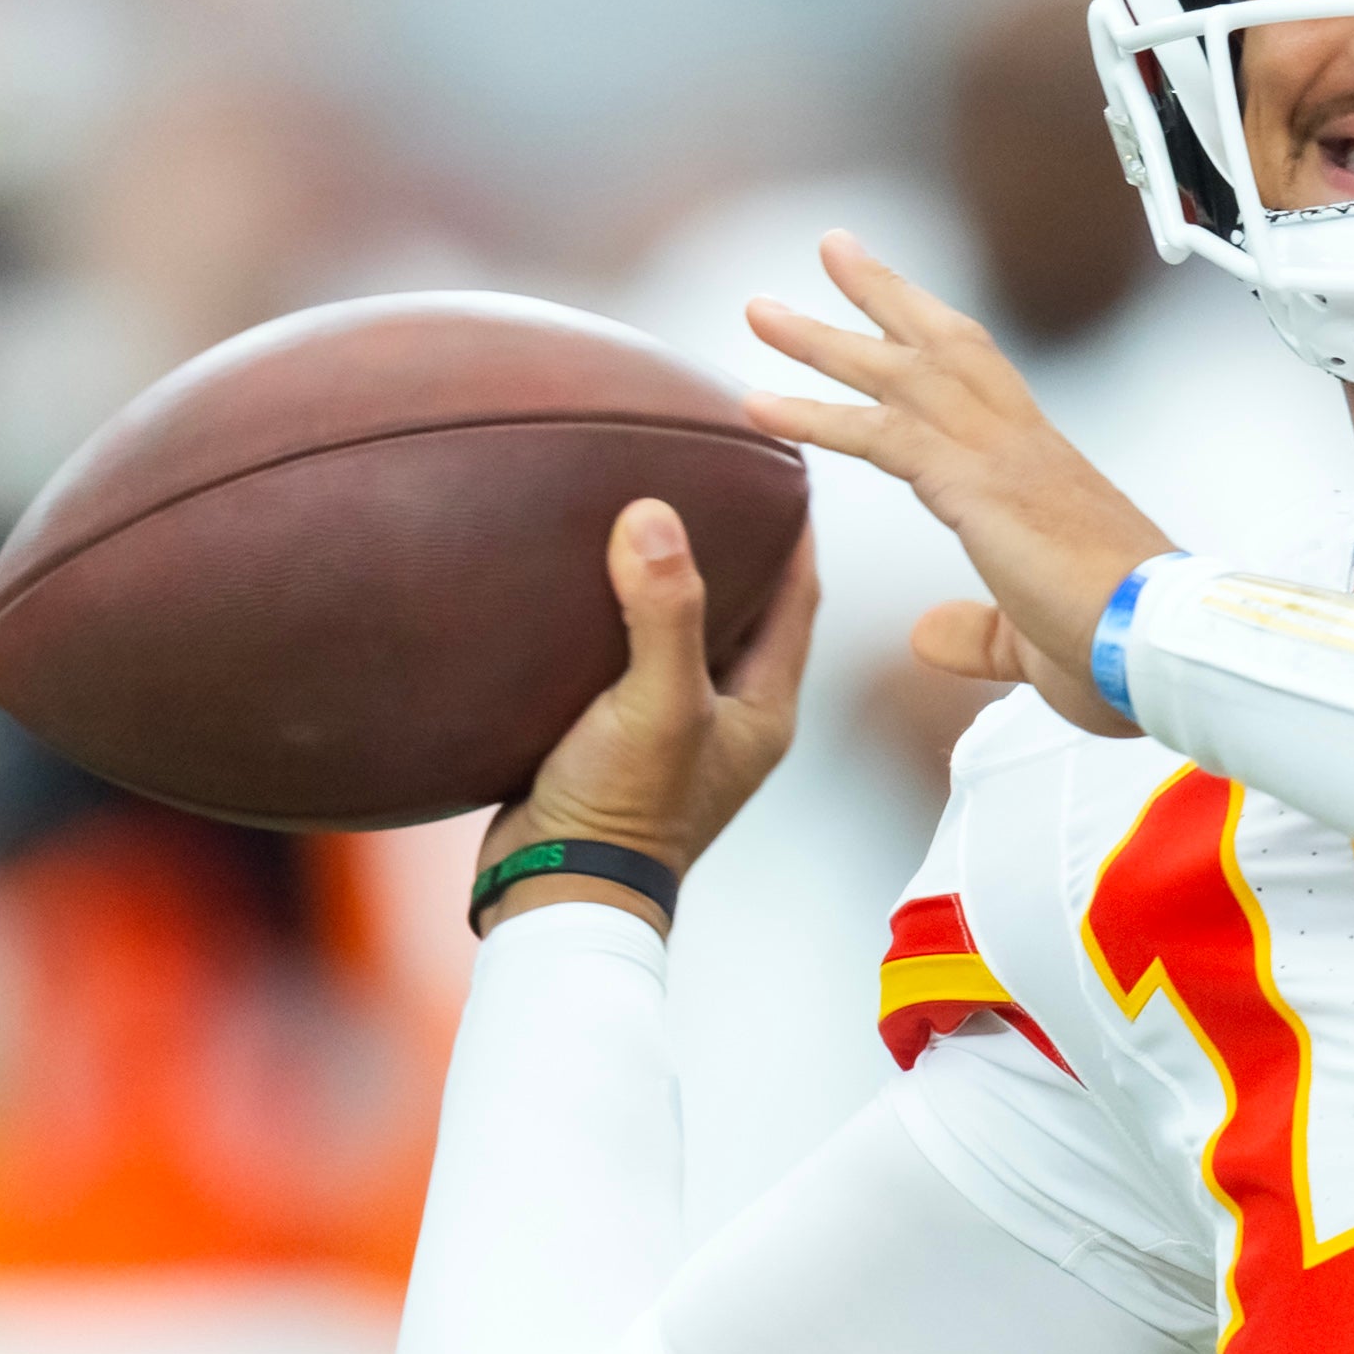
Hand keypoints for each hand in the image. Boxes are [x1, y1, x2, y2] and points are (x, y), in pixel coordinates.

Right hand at [475, 502, 820, 929]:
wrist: (553, 890)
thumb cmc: (623, 812)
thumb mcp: (655, 704)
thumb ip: (664, 613)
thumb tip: (655, 516)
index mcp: (763, 707)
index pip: (799, 594)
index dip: (795, 527)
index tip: (779, 463)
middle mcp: (728, 714)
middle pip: (747, 605)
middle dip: (736, 540)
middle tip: (709, 471)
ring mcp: (672, 726)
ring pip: (684, 629)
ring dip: (672, 576)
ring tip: (643, 506)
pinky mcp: (616, 734)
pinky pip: (627, 654)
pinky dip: (615, 612)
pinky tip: (579, 575)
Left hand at [744, 232, 1169, 737]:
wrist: (1165, 647)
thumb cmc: (1121, 652)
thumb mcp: (1030, 644)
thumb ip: (976, 634)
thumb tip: (926, 634)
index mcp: (1043, 474)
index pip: (980, 386)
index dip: (931, 341)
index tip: (892, 310)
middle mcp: (1023, 448)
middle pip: (944, 345)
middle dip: (884, 295)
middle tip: (834, 248)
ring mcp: (1002, 458)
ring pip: (905, 372)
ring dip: (826, 337)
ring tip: (763, 309)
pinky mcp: (979, 487)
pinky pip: (881, 435)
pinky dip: (814, 415)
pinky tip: (758, 404)